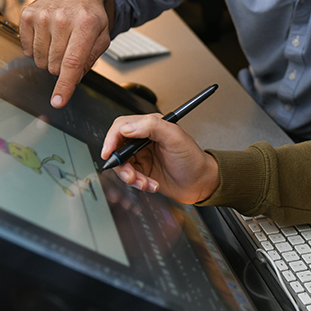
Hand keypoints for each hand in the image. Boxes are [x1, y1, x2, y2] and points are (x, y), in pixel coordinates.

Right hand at [19, 0, 110, 107]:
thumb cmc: (91, 15)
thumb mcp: (102, 35)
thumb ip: (91, 58)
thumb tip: (75, 78)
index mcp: (86, 25)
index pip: (72, 62)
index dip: (65, 85)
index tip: (58, 101)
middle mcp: (63, 19)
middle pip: (55, 65)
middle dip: (63, 67)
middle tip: (70, 51)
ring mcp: (43, 16)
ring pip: (39, 59)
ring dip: (49, 58)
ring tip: (60, 42)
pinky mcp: (27, 15)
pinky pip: (26, 49)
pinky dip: (36, 49)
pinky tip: (48, 36)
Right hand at [101, 114, 219, 203]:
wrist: (201, 183)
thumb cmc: (193, 159)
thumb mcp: (176, 138)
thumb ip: (153, 126)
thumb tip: (129, 126)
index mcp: (152, 126)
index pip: (123, 126)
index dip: (112, 138)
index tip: (109, 152)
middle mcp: (145, 139)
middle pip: (118, 147)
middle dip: (121, 164)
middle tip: (130, 174)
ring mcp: (143, 155)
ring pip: (122, 164)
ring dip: (130, 176)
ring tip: (144, 182)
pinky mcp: (143, 170)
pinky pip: (130, 176)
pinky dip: (137, 183)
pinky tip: (151, 184)